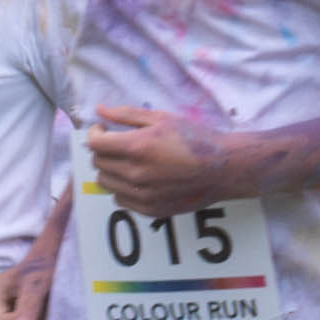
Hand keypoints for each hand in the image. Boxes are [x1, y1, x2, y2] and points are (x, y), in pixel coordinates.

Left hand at [82, 107, 234, 213]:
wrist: (224, 168)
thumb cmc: (195, 138)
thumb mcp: (162, 118)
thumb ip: (127, 114)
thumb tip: (99, 110)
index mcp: (137, 147)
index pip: (94, 143)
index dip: (95, 133)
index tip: (104, 130)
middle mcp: (136, 173)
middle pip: (98, 163)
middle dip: (103, 150)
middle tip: (118, 144)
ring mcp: (142, 194)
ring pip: (105, 183)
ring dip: (111, 170)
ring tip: (129, 162)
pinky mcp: (150, 209)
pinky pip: (120, 200)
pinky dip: (123, 188)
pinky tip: (140, 179)